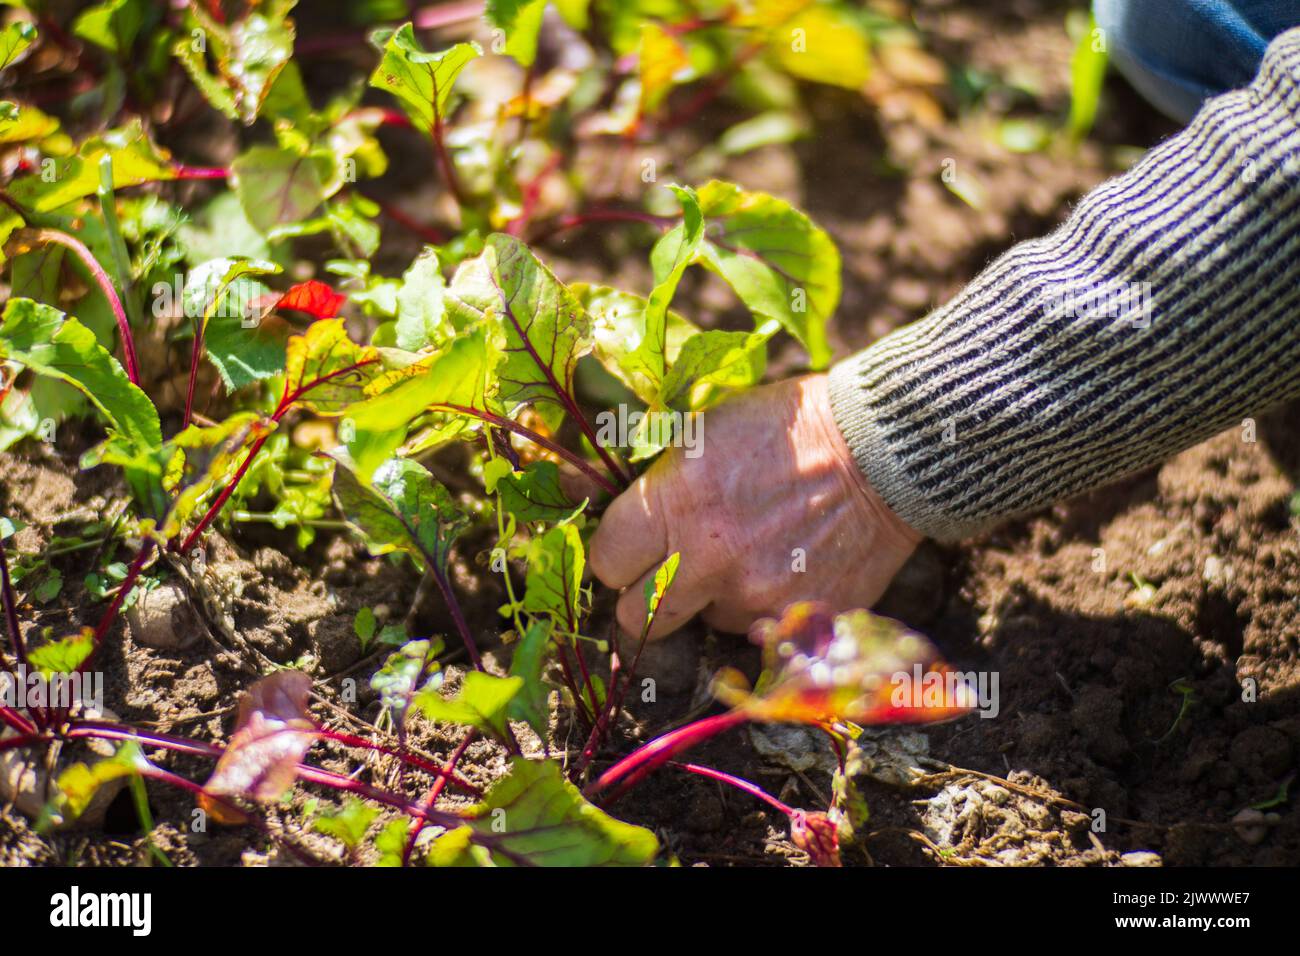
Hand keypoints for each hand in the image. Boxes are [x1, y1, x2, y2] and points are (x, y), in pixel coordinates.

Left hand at [589, 374, 922, 638]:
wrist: (882, 453)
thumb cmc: (791, 428)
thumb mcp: (708, 432)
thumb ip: (661, 485)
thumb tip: (621, 519)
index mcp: (675, 501)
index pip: (606, 560)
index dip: (615, 556)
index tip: (628, 552)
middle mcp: (705, 557)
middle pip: (636, 618)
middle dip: (644, 600)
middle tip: (663, 578)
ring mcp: (752, 595)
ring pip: (702, 622)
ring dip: (712, 598)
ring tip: (748, 552)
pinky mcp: (794, 619)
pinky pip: (754, 629)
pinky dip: (761, 605)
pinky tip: (784, 565)